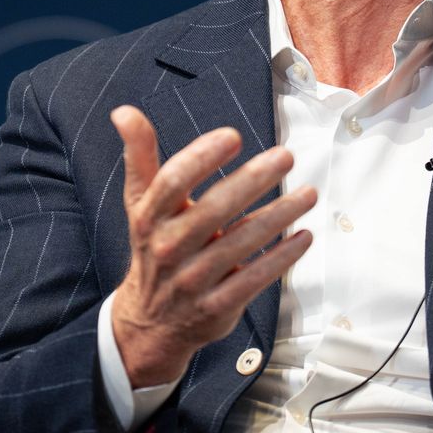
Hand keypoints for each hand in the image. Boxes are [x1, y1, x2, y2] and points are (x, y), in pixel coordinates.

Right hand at [107, 105, 315, 385]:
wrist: (150, 321)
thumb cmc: (154, 247)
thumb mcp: (141, 202)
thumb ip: (140, 155)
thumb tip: (124, 111)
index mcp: (150, 217)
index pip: (172, 182)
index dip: (201, 157)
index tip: (232, 136)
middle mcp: (168, 247)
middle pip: (213, 209)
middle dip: (252, 180)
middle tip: (285, 157)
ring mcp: (192, 279)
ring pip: (240, 242)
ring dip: (278, 215)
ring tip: (308, 193)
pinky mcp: (216, 306)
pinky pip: (254, 278)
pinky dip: (281, 257)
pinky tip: (303, 236)